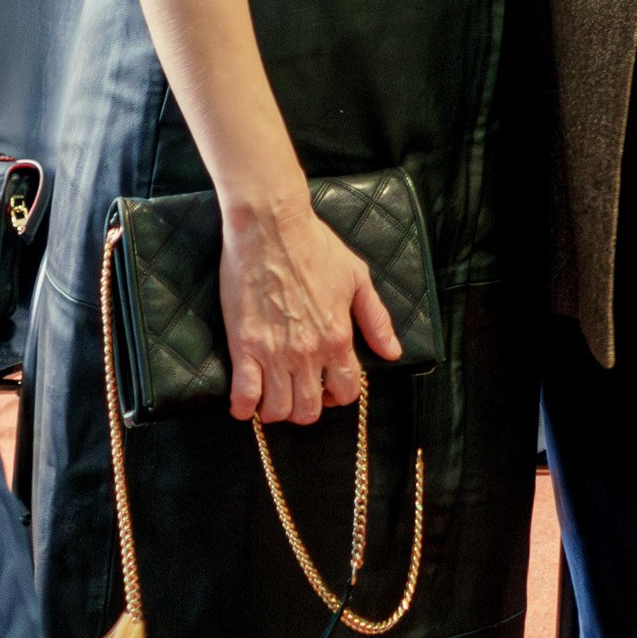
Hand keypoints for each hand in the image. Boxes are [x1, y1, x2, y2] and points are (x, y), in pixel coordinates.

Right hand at [219, 185, 401, 424]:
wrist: (272, 227)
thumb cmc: (316, 246)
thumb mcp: (357, 277)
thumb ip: (376, 319)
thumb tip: (392, 352)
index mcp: (339, 337)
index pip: (347, 391)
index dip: (339, 395)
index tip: (329, 386)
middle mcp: (309, 353)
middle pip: (309, 410)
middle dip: (307, 408)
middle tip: (299, 391)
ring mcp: (275, 353)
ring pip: (278, 410)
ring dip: (277, 409)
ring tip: (274, 393)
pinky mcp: (244, 347)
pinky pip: (244, 396)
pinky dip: (245, 407)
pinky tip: (247, 400)